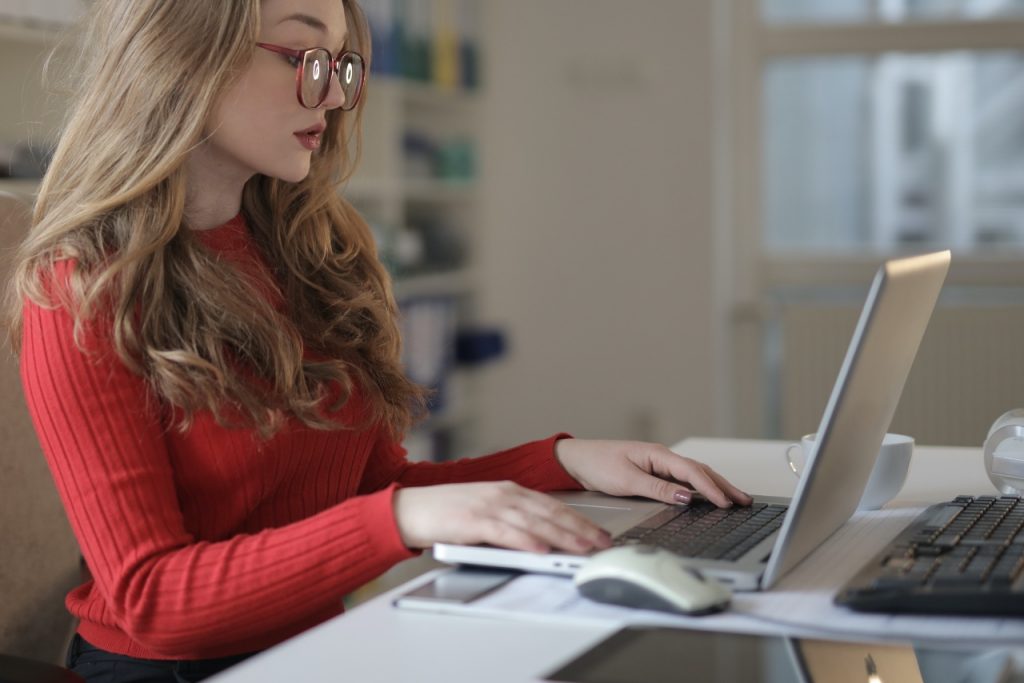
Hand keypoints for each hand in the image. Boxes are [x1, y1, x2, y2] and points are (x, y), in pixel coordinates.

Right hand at [392, 481, 613, 553]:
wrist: (409, 508)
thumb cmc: (445, 513)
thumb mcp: (485, 510)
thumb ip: (512, 520)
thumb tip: (542, 540)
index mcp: (508, 490)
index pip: (552, 505)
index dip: (578, 519)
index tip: (597, 533)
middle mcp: (503, 493)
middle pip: (550, 512)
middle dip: (580, 529)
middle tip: (601, 544)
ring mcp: (489, 505)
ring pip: (534, 522)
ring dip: (562, 536)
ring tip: (582, 549)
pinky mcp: (473, 520)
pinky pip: (506, 532)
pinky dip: (526, 541)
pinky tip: (541, 550)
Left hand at [555, 439, 751, 507]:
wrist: (577, 460)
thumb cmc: (598, 465)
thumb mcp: (627, 480)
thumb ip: (658, 489)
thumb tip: (686, 497)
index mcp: (657, 454)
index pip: (691, 472)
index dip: (711, 488)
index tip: (726, 502)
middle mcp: (661, 457)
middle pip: (699, 471)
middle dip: (723, 486)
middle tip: (744, 500)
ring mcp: (658, 464)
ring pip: (693, 475)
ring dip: (714, 486)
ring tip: (734, 498)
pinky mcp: (653, 472)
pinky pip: (682, 480)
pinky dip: (699, 487)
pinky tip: (707, 496)